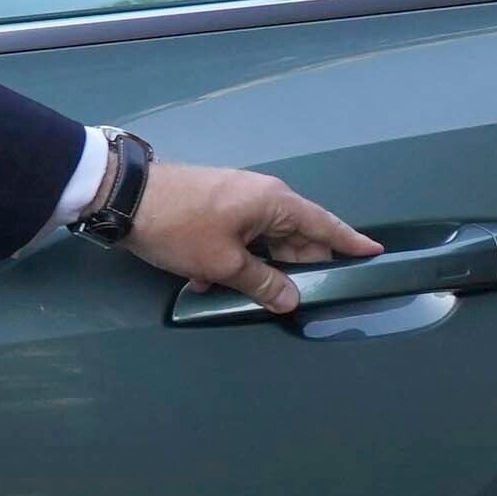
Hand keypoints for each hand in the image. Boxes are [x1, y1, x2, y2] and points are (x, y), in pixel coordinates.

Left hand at [122, 160, 380, 314]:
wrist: (121, 195)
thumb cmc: (180, 226)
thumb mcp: (223, 262)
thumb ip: (263, 283)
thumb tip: (292, 300)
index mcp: (276, 203)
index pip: (326, 226)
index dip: (351, 243)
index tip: (375, 253)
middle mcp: (263, 197)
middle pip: (295, 238)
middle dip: (295, 269)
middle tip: (296, 298)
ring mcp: (237, 199)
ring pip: (263, 241)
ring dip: (255, 268)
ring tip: (238, 293)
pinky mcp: (215, 205)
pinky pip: (239, 237)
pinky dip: (232, 259)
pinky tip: (207, 281)